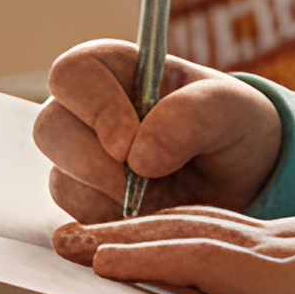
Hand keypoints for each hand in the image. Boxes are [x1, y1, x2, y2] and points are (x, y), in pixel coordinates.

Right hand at [36, 39, 286, 224]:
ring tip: (161, 198)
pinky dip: (114, 223)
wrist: (245, 180)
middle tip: (139, 184)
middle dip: (92, 163)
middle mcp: (89, 111)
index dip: (93, 108)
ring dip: (108, 197)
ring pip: (60, 178)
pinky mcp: (89, 201)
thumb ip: (190, 117)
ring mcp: (83, 158)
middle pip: (50, 128)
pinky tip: (151, 214)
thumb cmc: (233, 128)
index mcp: (117, 69)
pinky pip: (80, 217)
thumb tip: (137, 157)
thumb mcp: (230, 110)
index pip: (73, 73)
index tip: (127, 146)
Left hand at [56, 203, 294, 293]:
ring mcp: (275, 254)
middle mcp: (284, 242)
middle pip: (190, 225)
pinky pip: (190, 260)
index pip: (226, 234)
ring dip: (117, 239)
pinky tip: (103, 261)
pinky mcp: (270, 275)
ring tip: (69, 246)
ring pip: (178, 235)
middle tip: (77, 237)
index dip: (174, 233)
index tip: (135, 237)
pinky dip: (141, 258)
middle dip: (129, 230)